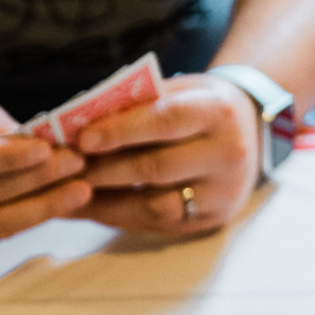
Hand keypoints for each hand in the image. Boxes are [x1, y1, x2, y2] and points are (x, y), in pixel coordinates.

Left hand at [74, 73, 261, 235]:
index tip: (82, 138)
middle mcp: (229, 154)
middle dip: (104, 170)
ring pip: (156, 205)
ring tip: (69, 193)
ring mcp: (225, 192)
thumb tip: (77, 122)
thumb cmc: (200, 105)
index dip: (120, 130)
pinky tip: (93, 208)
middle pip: (157, 167)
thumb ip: (137, 104)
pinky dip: (122, 216)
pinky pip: (160, 223)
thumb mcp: (178, 90)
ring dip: (107, 201)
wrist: (250, 132)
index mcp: (219, 112)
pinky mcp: (215, 218)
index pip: (165, 121)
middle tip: (63, 170)